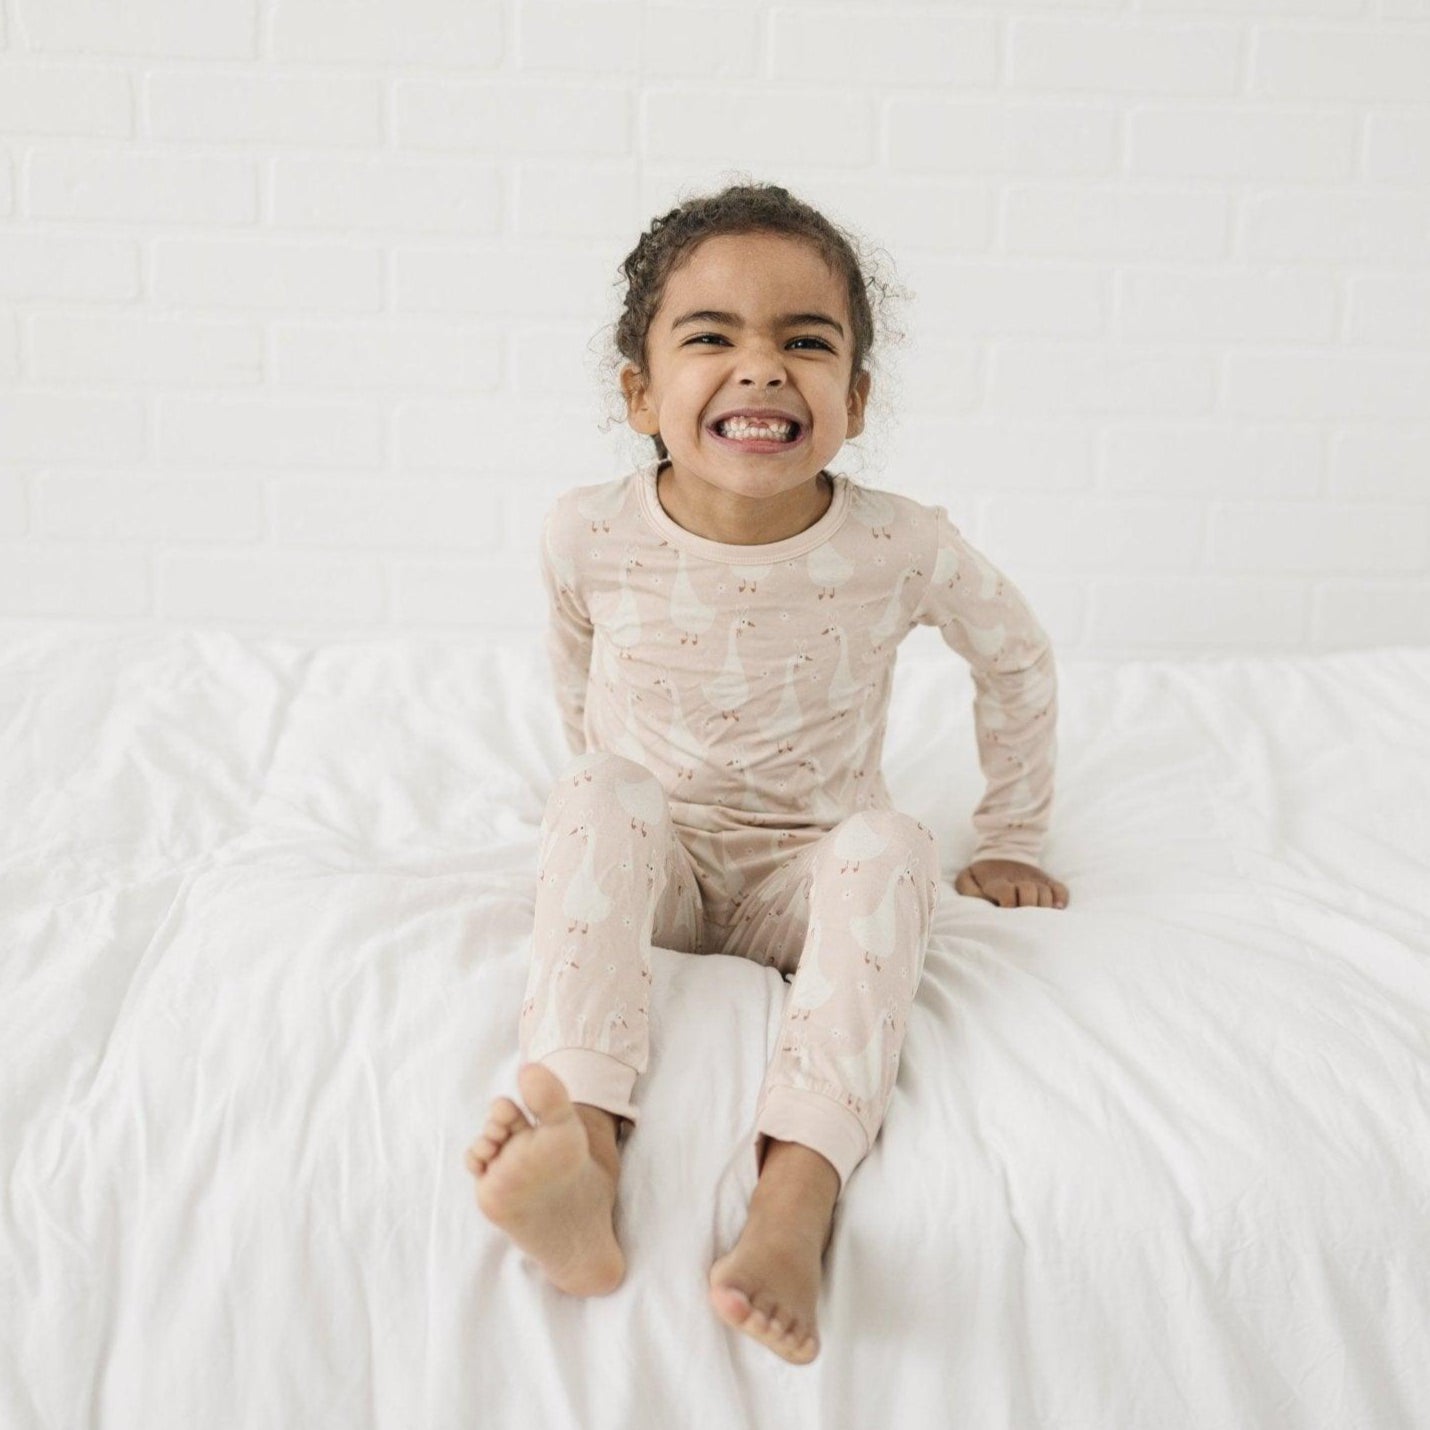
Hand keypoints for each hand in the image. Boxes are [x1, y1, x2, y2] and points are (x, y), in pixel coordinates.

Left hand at [954, 859, 1068, 909]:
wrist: (1001, 851)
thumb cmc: (982, 874)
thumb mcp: (967, 878)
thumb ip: (967, 889)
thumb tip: (980, 903)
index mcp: (998, 881)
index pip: (1007, 892)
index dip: (1008, 904)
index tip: (1007, 914)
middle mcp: (1019, 879)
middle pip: (1029, 892)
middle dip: (1027, 907)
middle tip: (1023, 918)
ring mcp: (1035, 879)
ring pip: (1046, 892)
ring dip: (1043, 906)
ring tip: (1038, 918)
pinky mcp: (1047, 881)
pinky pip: (1061, 889)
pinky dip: (1061, 899)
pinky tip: (1056, 908)